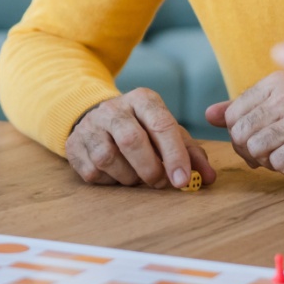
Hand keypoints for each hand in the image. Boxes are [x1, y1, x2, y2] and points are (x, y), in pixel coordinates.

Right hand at [66, 88, 216, 188]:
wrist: (97, 119)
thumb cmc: (142, 129)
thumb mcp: (167, 133)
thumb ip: (191, 154)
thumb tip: (209, 178)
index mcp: (142, 99)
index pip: (161, 124)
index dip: (174, 155)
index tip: (183, 180)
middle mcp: (114, 108)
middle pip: (132, 140)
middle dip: (150, 169)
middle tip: (160, 183)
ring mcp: (90, 126)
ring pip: (108, 158)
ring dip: (129, 177)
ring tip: (137, 176)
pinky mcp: (74, 145)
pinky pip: (92, 172)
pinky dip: (110, 181)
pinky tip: (117, 175)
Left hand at [204, 72, 283, 186]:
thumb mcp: (280, 114)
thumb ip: (245, 110)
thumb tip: (209, 115)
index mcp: (279, 81)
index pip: (233, 116)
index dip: (241, 137)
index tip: (263, 140)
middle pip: (241, 134)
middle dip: (254, 152)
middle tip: (278, 152)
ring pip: (257, 150)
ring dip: (272, 161)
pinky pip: (279, 164)